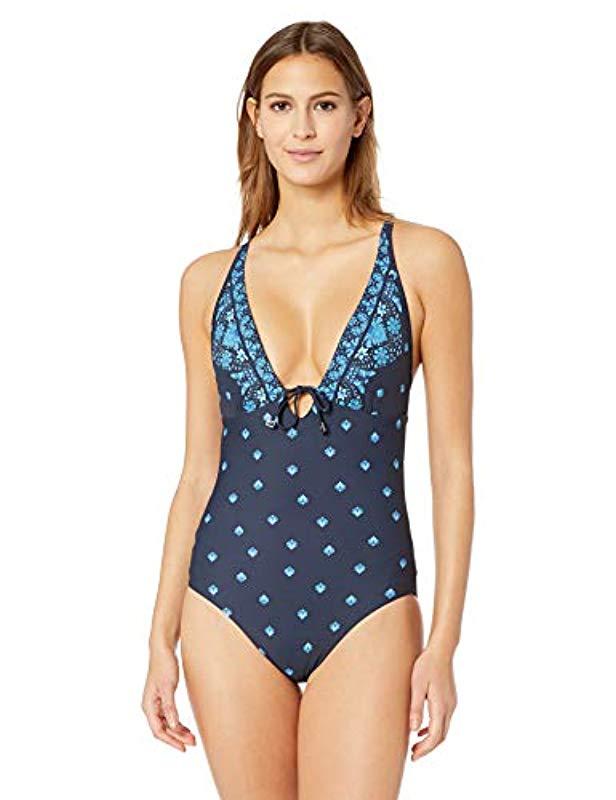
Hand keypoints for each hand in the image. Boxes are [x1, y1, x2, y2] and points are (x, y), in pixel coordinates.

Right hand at [141, 644, 196, 750]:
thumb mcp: (168, 687)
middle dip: (177, 737)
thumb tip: (173, 726)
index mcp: (148, 706)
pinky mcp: (163, 699)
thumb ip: (170, 707)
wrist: (163, 650)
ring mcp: (156, 703)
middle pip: (163, 729)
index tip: (183, 747)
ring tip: (192, 737)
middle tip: (193, 743)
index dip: (170, 741)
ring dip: (179, 731)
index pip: (158, 730)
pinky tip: (186, 728)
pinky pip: (169, 716)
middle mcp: (150, 707)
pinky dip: (177, 723)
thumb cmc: (164, 666)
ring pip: (167, 724)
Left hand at [408, 645, 457, 760]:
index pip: (435, 736)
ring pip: (443, 729)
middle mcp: (449, 707)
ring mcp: (451, 703)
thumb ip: (415, 707)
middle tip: (413, 754)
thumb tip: (414, 729)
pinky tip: (423, 728)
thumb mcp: (416, 685)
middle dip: (428, 748)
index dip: (425, 749)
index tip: (413, 757)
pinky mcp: (450, 699)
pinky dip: (434, 728)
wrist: (441, 650)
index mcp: (441, 706)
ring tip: (415, 744)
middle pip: (441, 736)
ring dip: (431, 739)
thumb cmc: (426, 665)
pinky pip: (444, 720)